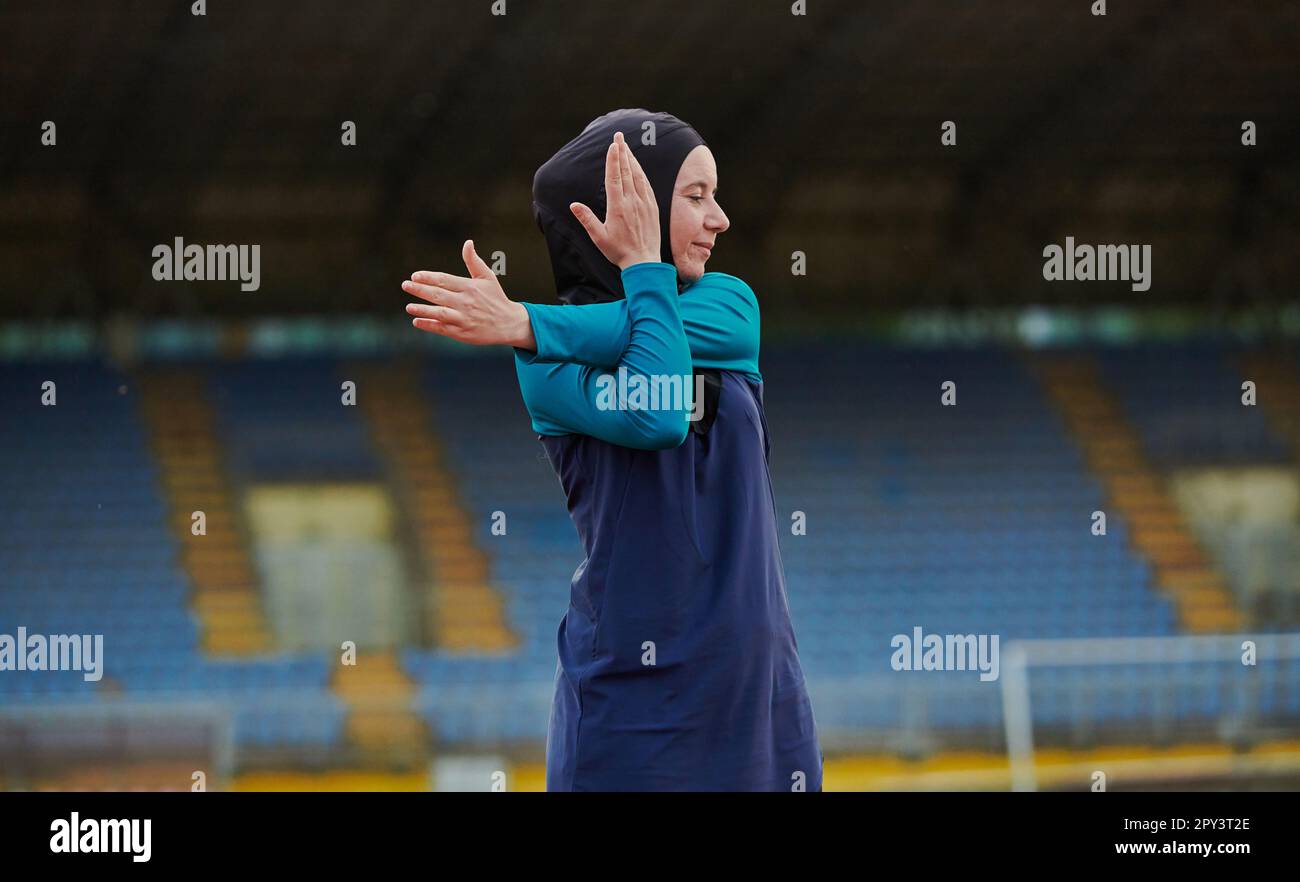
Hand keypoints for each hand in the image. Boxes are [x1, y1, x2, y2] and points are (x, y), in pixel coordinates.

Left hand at [403, 240, 535, 349]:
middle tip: (405, 285)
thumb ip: (474, 261)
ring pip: (439, 313)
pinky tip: (417, 321)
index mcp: (470, 287)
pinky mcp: (462, 333)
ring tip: (408, 307)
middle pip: (438, 295)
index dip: (428, 278)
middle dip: (420, 290)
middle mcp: (466, 302)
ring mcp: (463, 318)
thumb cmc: (496, 298)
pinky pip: (442, 328)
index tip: (415, 276)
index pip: (445, 280)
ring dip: (422, 310)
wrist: (509, 323)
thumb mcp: (488, 277)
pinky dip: (429, 325)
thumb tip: (468, 242)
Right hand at [569, 131, 660, 269]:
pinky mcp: (652, 208)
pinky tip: (638, 167)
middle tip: (619, 135)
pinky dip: (641, 173)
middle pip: (627, 171)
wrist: (644, 262)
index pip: (614, 178)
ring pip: (638, 176)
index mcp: (618, 207)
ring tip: (626, 146)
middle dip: (622, 152)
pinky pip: (647, 186)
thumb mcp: (599, 237)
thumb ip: (587, 219)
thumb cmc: (618, 251)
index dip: (613, 160)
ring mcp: (644, 204)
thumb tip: (573, 205)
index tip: (612, 145)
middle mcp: (632, 202)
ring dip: (632, 159)